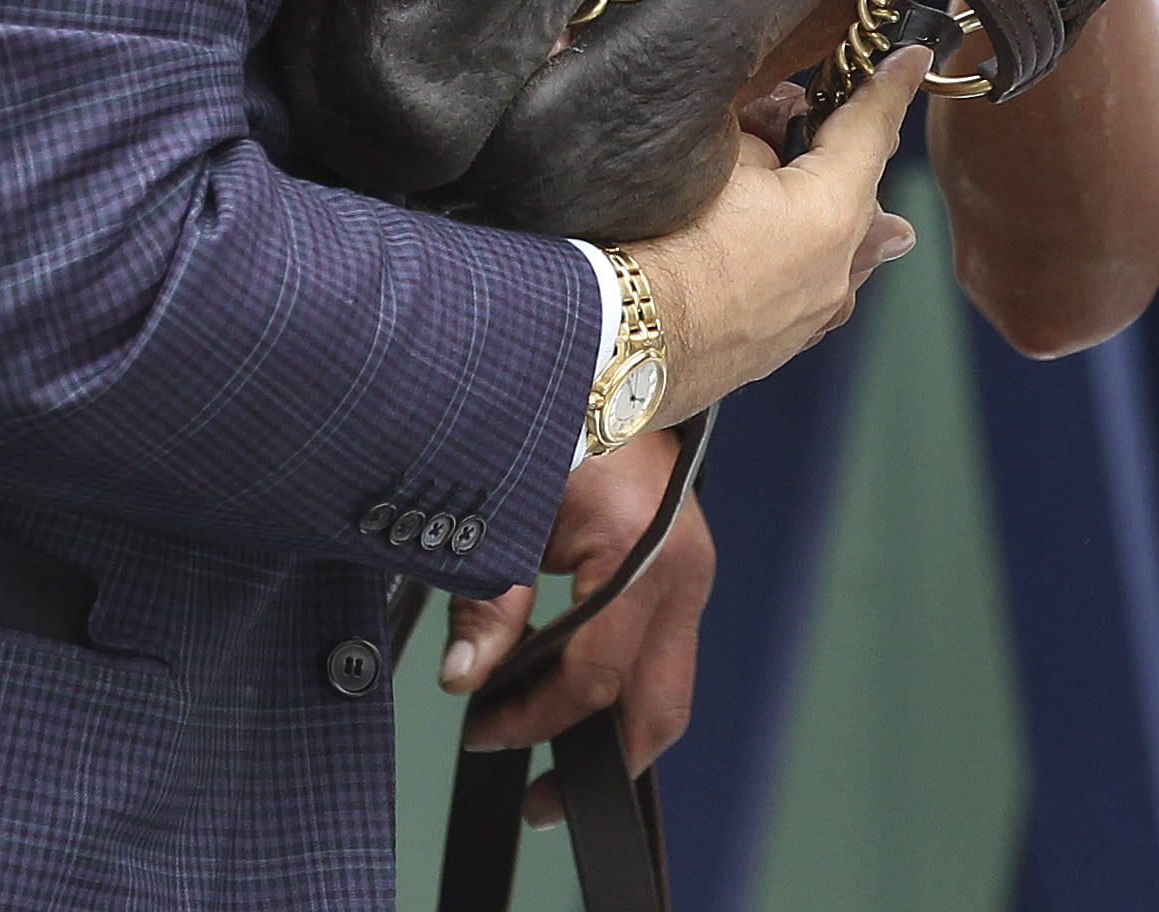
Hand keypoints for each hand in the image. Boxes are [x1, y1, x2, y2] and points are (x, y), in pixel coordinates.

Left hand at [438, 424, 716, 825]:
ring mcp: (693, 570)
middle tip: (543, 796)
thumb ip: (487, 600)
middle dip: (598, 764)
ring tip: (554, 755)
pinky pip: (663, 650)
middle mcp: (683, 570)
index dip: (533, 720)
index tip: (483, 734)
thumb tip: (464, 680)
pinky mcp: (686, 567)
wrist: (608, 361)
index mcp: (640, 555)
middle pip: (657, 709)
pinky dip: (625, 684)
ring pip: (668, 688)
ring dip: (615, 729)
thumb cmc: (556, 423)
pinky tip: (575, 694)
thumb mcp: (509, 509)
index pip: (592, 679)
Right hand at [627, 45, 926, 420]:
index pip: (871, 127)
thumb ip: (765, 133)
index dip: (890, 85)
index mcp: (831, 212)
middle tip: (794, 111)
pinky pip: (816, 287)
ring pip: (844, 246)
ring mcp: (812, 315)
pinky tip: (796, 253)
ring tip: (802, 177)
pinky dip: (811, 256)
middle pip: (858, 188)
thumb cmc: (658, 242)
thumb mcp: (716, 157)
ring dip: (831, 205)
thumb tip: (779, 129)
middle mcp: (836, 270)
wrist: (615, 339)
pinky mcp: (780, 344)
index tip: (912, 58)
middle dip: (838, 144)